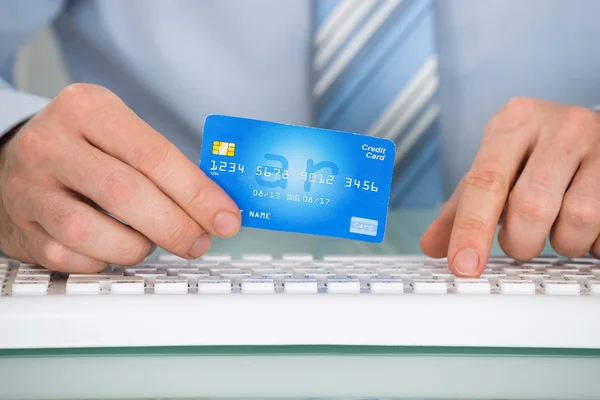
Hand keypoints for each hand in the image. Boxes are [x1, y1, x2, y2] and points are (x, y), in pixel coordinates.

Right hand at [0, 84, 240, 271]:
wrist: (15, 156)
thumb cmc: (84, 146)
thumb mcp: (121, 132)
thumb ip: (165, 165)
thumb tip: (217, 208)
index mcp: (87, 108)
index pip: (153, 155)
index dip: (197, 193)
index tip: (226, 218)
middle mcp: (51, 144)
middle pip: (125, 193)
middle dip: (175, 226)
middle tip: (199, 241)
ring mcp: (28, 187)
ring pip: (90, 232)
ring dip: (135, 247)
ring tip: (149, 242)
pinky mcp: (20, 227)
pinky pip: (68, 257)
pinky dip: (103, 261)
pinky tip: (113, 248)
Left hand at [420, 97, 599, 275]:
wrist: (593, 130)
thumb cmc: (538, 152)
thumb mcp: (496, 167)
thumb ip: (462, 206)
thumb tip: (432, 245)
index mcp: (515, 122)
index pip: (486, 180)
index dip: (471, 229)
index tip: (463, 266)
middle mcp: (561, 126)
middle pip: (531, 204)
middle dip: (520, 240)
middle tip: (521, 241)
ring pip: (579, 218)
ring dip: (563, 243)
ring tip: (559, 230)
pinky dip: (594, 240)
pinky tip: (588, 228)